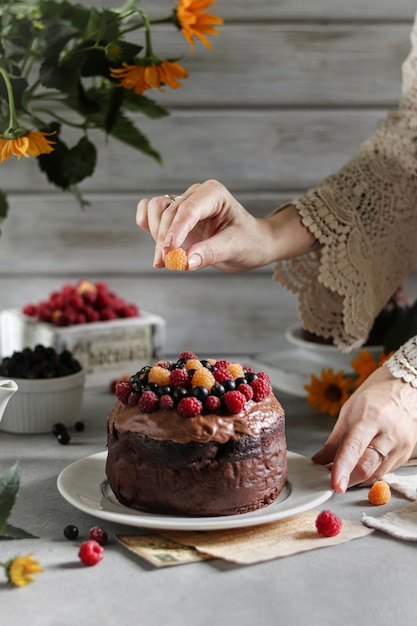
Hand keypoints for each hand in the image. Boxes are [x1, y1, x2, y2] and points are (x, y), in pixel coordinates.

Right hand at [136, 179, 315, 270]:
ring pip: (155, 209)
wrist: (252, 244)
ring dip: (155, 233)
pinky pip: (150, 213)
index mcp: (214, 194)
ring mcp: (183, 203)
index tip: (169, 250)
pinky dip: (149, 228)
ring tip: (165, 259)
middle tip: (166, 263)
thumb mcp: (235, 248)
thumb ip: (210, 253)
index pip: (189, 208)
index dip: (176, 229)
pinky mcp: (175, 217)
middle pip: (168, 211)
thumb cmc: (249, 242)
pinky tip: (159, 248)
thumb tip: (185, 262)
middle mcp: (196, 194)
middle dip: (164, 238)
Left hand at [312, 365, 416, 492]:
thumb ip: (334, 440)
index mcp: (370, 417)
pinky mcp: (406, 454)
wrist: (403, 387)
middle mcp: (389, 433)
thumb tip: (320, 461)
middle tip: (332, 480)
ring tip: (344, 472)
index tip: (335, 485)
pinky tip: (361, 465)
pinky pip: (384, 471)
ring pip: (375, 474)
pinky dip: (369, 472)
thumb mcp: (348, 411)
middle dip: (347, 479)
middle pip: (367, 467)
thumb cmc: (375, 395)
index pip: (354, 448)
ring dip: (357, 478)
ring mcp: (400, 445)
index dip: (343, 469)